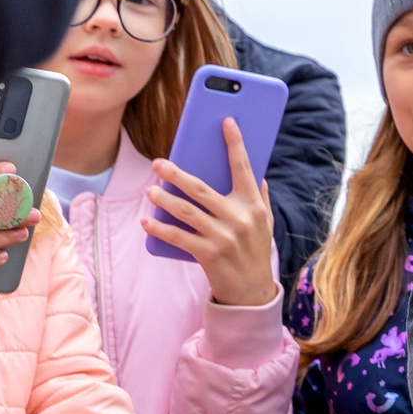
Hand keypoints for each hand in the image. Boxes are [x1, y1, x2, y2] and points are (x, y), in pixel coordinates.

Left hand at [143, 120, 278, 307]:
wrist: (252, 292)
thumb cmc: (256, 251)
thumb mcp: (265, 224)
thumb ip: (260, 198)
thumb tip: (257, 173)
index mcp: (254, 205)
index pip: (243, 168)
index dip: (235, 143)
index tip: (226, 121)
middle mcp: (239, 218)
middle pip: (201, 188)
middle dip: (176, 173)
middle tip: (158, 163)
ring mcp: (223, 236)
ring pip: (186, 211)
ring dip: (164, 198)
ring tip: (150, 190)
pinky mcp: (208, 254)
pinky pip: (178, 237)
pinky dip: (160, 228)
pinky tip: (147, 221)